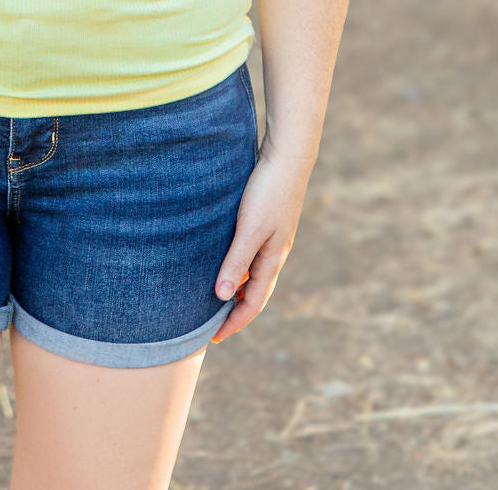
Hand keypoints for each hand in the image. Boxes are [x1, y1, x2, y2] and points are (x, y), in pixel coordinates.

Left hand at [208, 150, 312, 343]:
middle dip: (234, 311)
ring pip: (252, 274)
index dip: (234, 322)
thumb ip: (237, 262)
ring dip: (235, 288)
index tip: (213, 337)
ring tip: (213, 297)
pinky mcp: (266, 223)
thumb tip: (222, 296)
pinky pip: (250, 255)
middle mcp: (274, 254)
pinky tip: (222, 260)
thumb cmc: (268, 193)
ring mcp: (271, 239)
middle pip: (254, 292)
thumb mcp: (250, 230)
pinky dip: (237, 266)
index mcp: (272, 260)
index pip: (253, 303)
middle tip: (210, 323)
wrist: (287, 159)